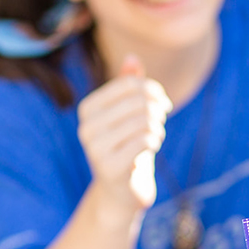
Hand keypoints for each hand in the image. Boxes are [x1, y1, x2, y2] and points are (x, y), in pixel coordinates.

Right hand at [77, 55, 172, 212]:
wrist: (121, 191)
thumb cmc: (128, 146)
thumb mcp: (129, 114)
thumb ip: (129, 86)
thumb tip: (132, 56)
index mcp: (88, 108)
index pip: (130, 84)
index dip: (154, 90)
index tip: (163, 103)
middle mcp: (86, 126)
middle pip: (139, 101)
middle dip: (158, 108)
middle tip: (161, 120)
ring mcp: (95, 148)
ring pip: (144, 120)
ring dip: (158, 127)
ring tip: (155, 135)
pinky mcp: (109, 166)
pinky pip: (145, 140)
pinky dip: (156, 140)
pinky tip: (151, 147)